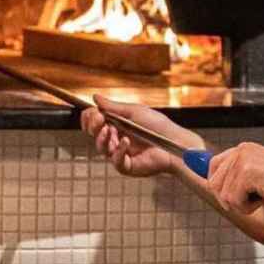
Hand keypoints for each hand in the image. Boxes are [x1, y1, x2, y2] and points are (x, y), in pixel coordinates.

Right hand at [80, 95, 199, 177]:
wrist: (174, 141)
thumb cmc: (158, 126)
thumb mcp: (134, 112)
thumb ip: (113, 106)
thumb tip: (95, 97)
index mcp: (117, 125)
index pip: (95, 123)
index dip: (90, 118)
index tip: (93, 112)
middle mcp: (116, 139)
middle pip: (94, 135)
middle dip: (93, 126)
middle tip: (99, 119)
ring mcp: (120, 154)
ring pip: (101, 148)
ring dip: (103, 138)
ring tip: (111, 130)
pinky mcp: (127, 166)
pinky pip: (116, 161)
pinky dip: (119, 150)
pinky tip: (126, 142)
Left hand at [208, 142, 263, 213]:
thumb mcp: (257, 180)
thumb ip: (237, 180)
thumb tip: (212, 187)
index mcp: (242, 150)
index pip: (213, 167)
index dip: (219, 187)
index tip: (234, 198)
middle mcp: (240, 151)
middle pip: (214, 185)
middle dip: (231, 199)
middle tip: (255, 198)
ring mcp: (242, 159)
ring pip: (224, 196)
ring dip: (243, 204)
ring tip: (263, 195)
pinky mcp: (247, 171)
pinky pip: (235, 200)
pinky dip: (249, 207)